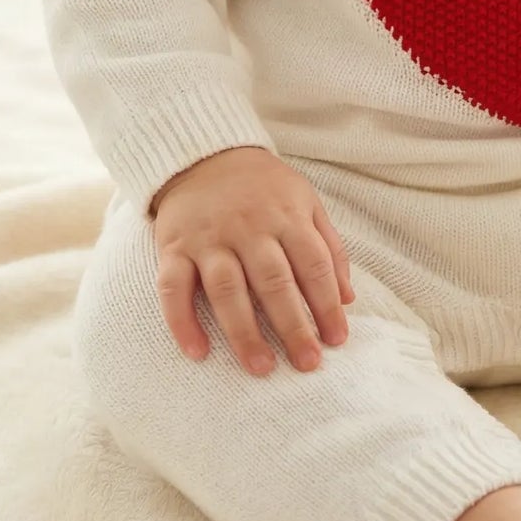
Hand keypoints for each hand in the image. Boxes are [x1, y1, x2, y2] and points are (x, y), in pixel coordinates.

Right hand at [148, 146, 354, 374]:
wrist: (203, 153)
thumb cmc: (264, 187)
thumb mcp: (305, 202)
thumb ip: (329, 247)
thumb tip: (347, 300)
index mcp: (286, 216)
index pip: (313, 265)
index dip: (327, 305)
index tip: (336, 340)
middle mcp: (248, 227)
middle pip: (273, 282)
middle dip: (292, 326)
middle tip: (307, 363)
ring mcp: (209, 238)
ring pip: (226, 289)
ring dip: (244, 332)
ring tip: (261, 367)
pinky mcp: (173, 246)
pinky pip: (173, 287)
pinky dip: (182, 321)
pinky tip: (197, 353)